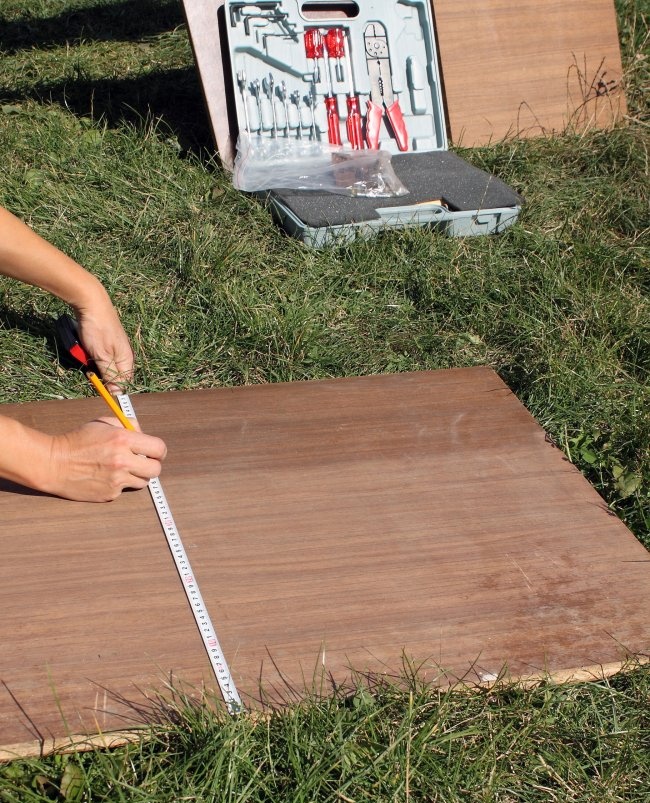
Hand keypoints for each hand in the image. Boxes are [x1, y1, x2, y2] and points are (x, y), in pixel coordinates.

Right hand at [45, 418, 166, 501]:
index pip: (158, 448)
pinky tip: (105, 477)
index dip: (159, 451)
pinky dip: (119, 484)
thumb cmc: (78, 440)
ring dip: (136, 475)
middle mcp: (122, 461)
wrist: (53, 463)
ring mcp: (116, 480)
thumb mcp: (103, 423)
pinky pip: (124, 490)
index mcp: (123, 440)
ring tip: (120, 469)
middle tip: (143, 462)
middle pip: (156, 469)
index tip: (155, 452)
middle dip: (152, 465)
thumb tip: (144, 434)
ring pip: (142, 482)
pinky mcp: (110, 494)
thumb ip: (128, 425)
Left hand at [75, 298, 133, 393]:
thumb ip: (110, 375)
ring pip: (105, 366)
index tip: (98, 389)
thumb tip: (117, 393)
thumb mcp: (102, 356)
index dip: (111, 388)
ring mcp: (115, 348)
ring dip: (94, 364)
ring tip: (86, 354)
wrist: (91, 303)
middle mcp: (124, 355)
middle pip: (113, 375)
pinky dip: (92, 355)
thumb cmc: (98, 329)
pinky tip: (86, 348)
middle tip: (89, 368)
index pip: (123, 383)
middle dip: (100, 375)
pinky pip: (100, 356)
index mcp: (127, 360)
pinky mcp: (107, 343)